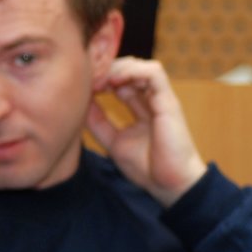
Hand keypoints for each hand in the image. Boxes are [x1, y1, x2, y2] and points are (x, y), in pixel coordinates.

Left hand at [85, 56, 206, 206]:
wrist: (169, 185)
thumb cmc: (147, 168)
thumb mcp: (113, 141)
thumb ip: (98, 123)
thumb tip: (82, 104)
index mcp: (141, 108)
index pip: (121, 81)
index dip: (101, 78)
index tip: (83, 85)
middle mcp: (151, 100)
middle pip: (130, 69)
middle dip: (107, 68)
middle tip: (89, 79)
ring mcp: (161, 100)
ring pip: (142, 66)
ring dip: (118, 67)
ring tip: (100, 80)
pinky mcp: (169, 102)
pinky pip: (154, 73)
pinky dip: (133, 71)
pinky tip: (115, 81)